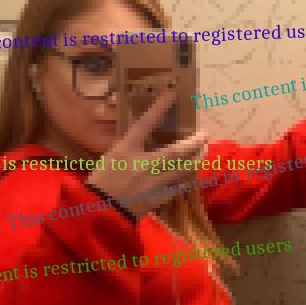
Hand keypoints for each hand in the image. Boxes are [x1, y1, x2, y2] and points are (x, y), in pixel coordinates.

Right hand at [87, 91, 207, 218]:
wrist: (100, 211)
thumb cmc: (100, 183)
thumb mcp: (109, 158)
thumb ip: (127, 148)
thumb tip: (142, 143)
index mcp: (126, 150)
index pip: (144, 123)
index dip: (159, 107)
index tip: (171, 94)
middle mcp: (144, 164)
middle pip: (176, 151)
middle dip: (194, 142)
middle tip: (205, 134)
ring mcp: (153, 182)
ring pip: (182, 169)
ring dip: (195, 160)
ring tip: (203, 153)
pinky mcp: (158, 198)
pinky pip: (178, 187)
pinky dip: (186, 180)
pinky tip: (191, 176)